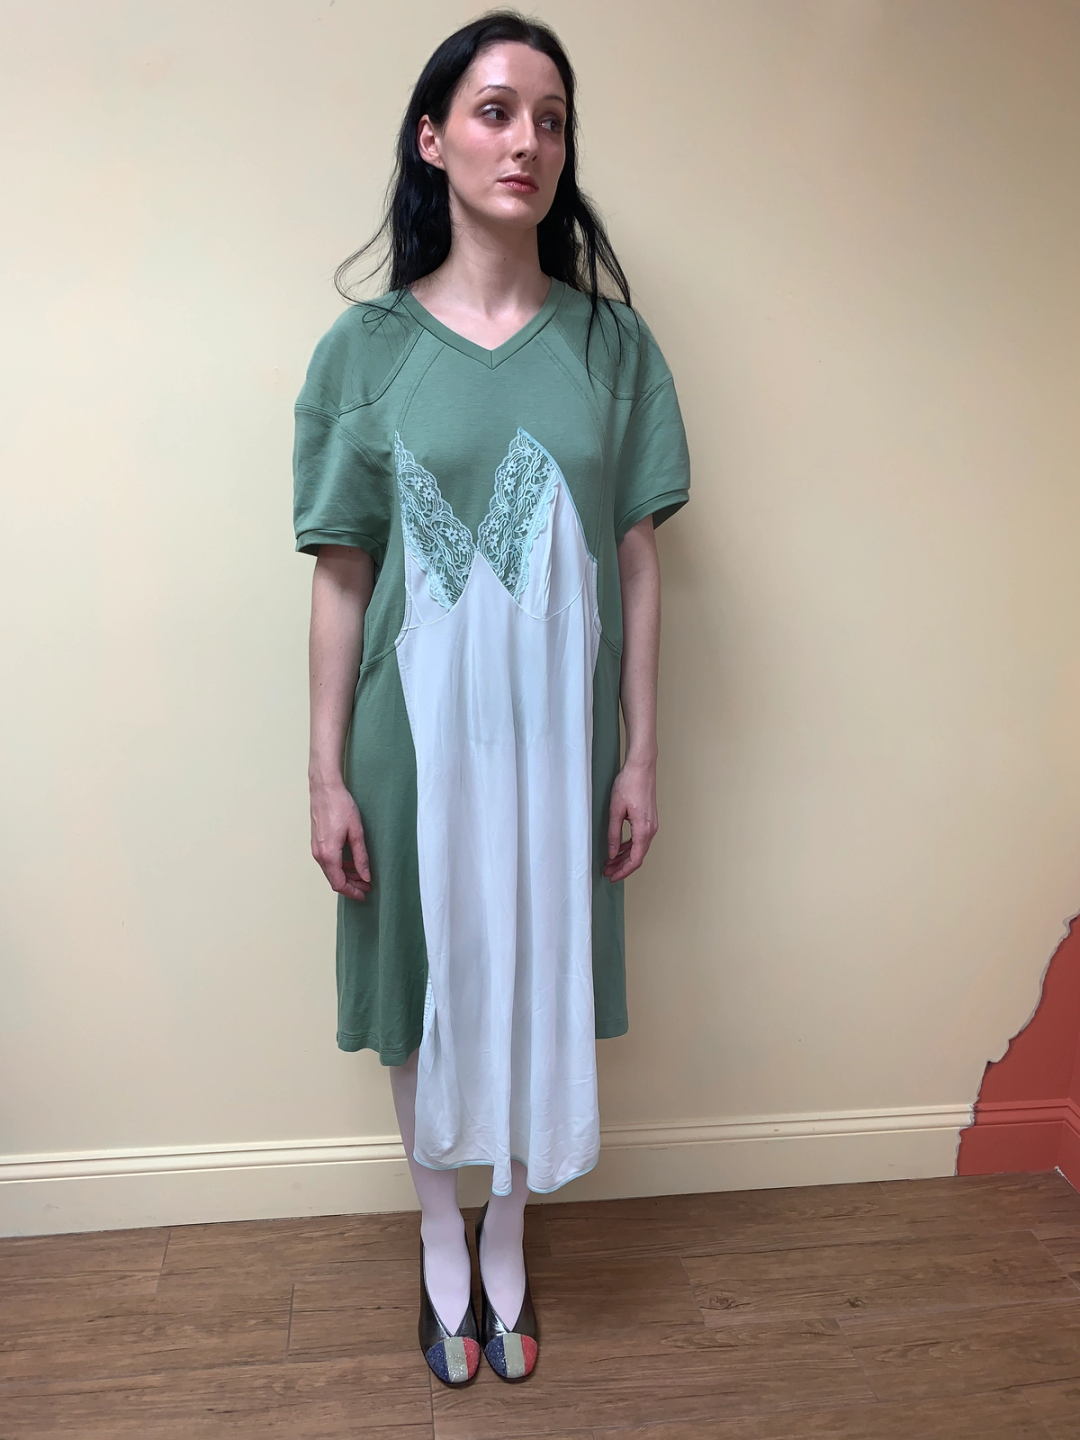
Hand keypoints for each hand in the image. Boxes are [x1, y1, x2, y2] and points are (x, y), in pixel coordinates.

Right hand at [310, 781, 371, 900]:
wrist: (324, 789)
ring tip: (363, 875)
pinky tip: (352, 863)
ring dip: (346, 876)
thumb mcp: (356, 833)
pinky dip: (340, 866)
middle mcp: (319, 854)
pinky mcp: (317, 842)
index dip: (352, 892)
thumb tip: (365, 875)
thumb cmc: (340, 806)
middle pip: (333, 880)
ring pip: (331, 871)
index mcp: (329, 854)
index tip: (364, 894)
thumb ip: (361, 857)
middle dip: (351, 885)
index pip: (339, 883)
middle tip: (367, 886)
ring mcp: (316, 849)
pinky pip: (328, 861)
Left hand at [604, 758, 657, 882]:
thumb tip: (612, 853)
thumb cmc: (629, 784)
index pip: (635, 859)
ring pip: (639, 848)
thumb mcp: (615, 811)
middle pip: (638, 856)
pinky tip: (619, 848)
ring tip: (610, 862)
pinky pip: (640, 839)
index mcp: (644, 829)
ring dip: (625, 857)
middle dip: (622, 866)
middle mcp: (651, 829)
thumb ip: (614, 834)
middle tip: (608, 871)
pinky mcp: (649, 819)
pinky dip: (630, 847)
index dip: (623, 871)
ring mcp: (652, 824)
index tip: (612, 876)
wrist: (642, 767)